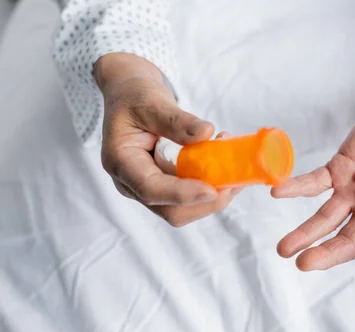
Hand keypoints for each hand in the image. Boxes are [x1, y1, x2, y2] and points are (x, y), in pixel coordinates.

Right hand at [96, 53, 238, 225]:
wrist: (129, 98)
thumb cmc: (134, 97)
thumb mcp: (152, 101)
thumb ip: (176, 120)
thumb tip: (206, 133)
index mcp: (120, 162)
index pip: (150, 189)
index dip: (182, 194)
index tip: (212, 190)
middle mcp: (131, 183)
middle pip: (170, 211)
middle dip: (205, 201)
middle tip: (234, 179)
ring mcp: (148, 189)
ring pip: (184, 210)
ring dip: (213, 195)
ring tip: (232, 166)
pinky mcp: (164, 188)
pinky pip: (189, 198)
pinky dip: (211, 186)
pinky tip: (224, 166)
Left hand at [272, 98, 354, 294]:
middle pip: (348, 240)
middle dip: (327, 253)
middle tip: (304, 264)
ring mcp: (354, 190)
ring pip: (326, 218)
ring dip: (305, 232)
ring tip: (284, 249)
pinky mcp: (338, 169)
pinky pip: (314, 182)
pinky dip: (297, 188)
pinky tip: (278, 193)